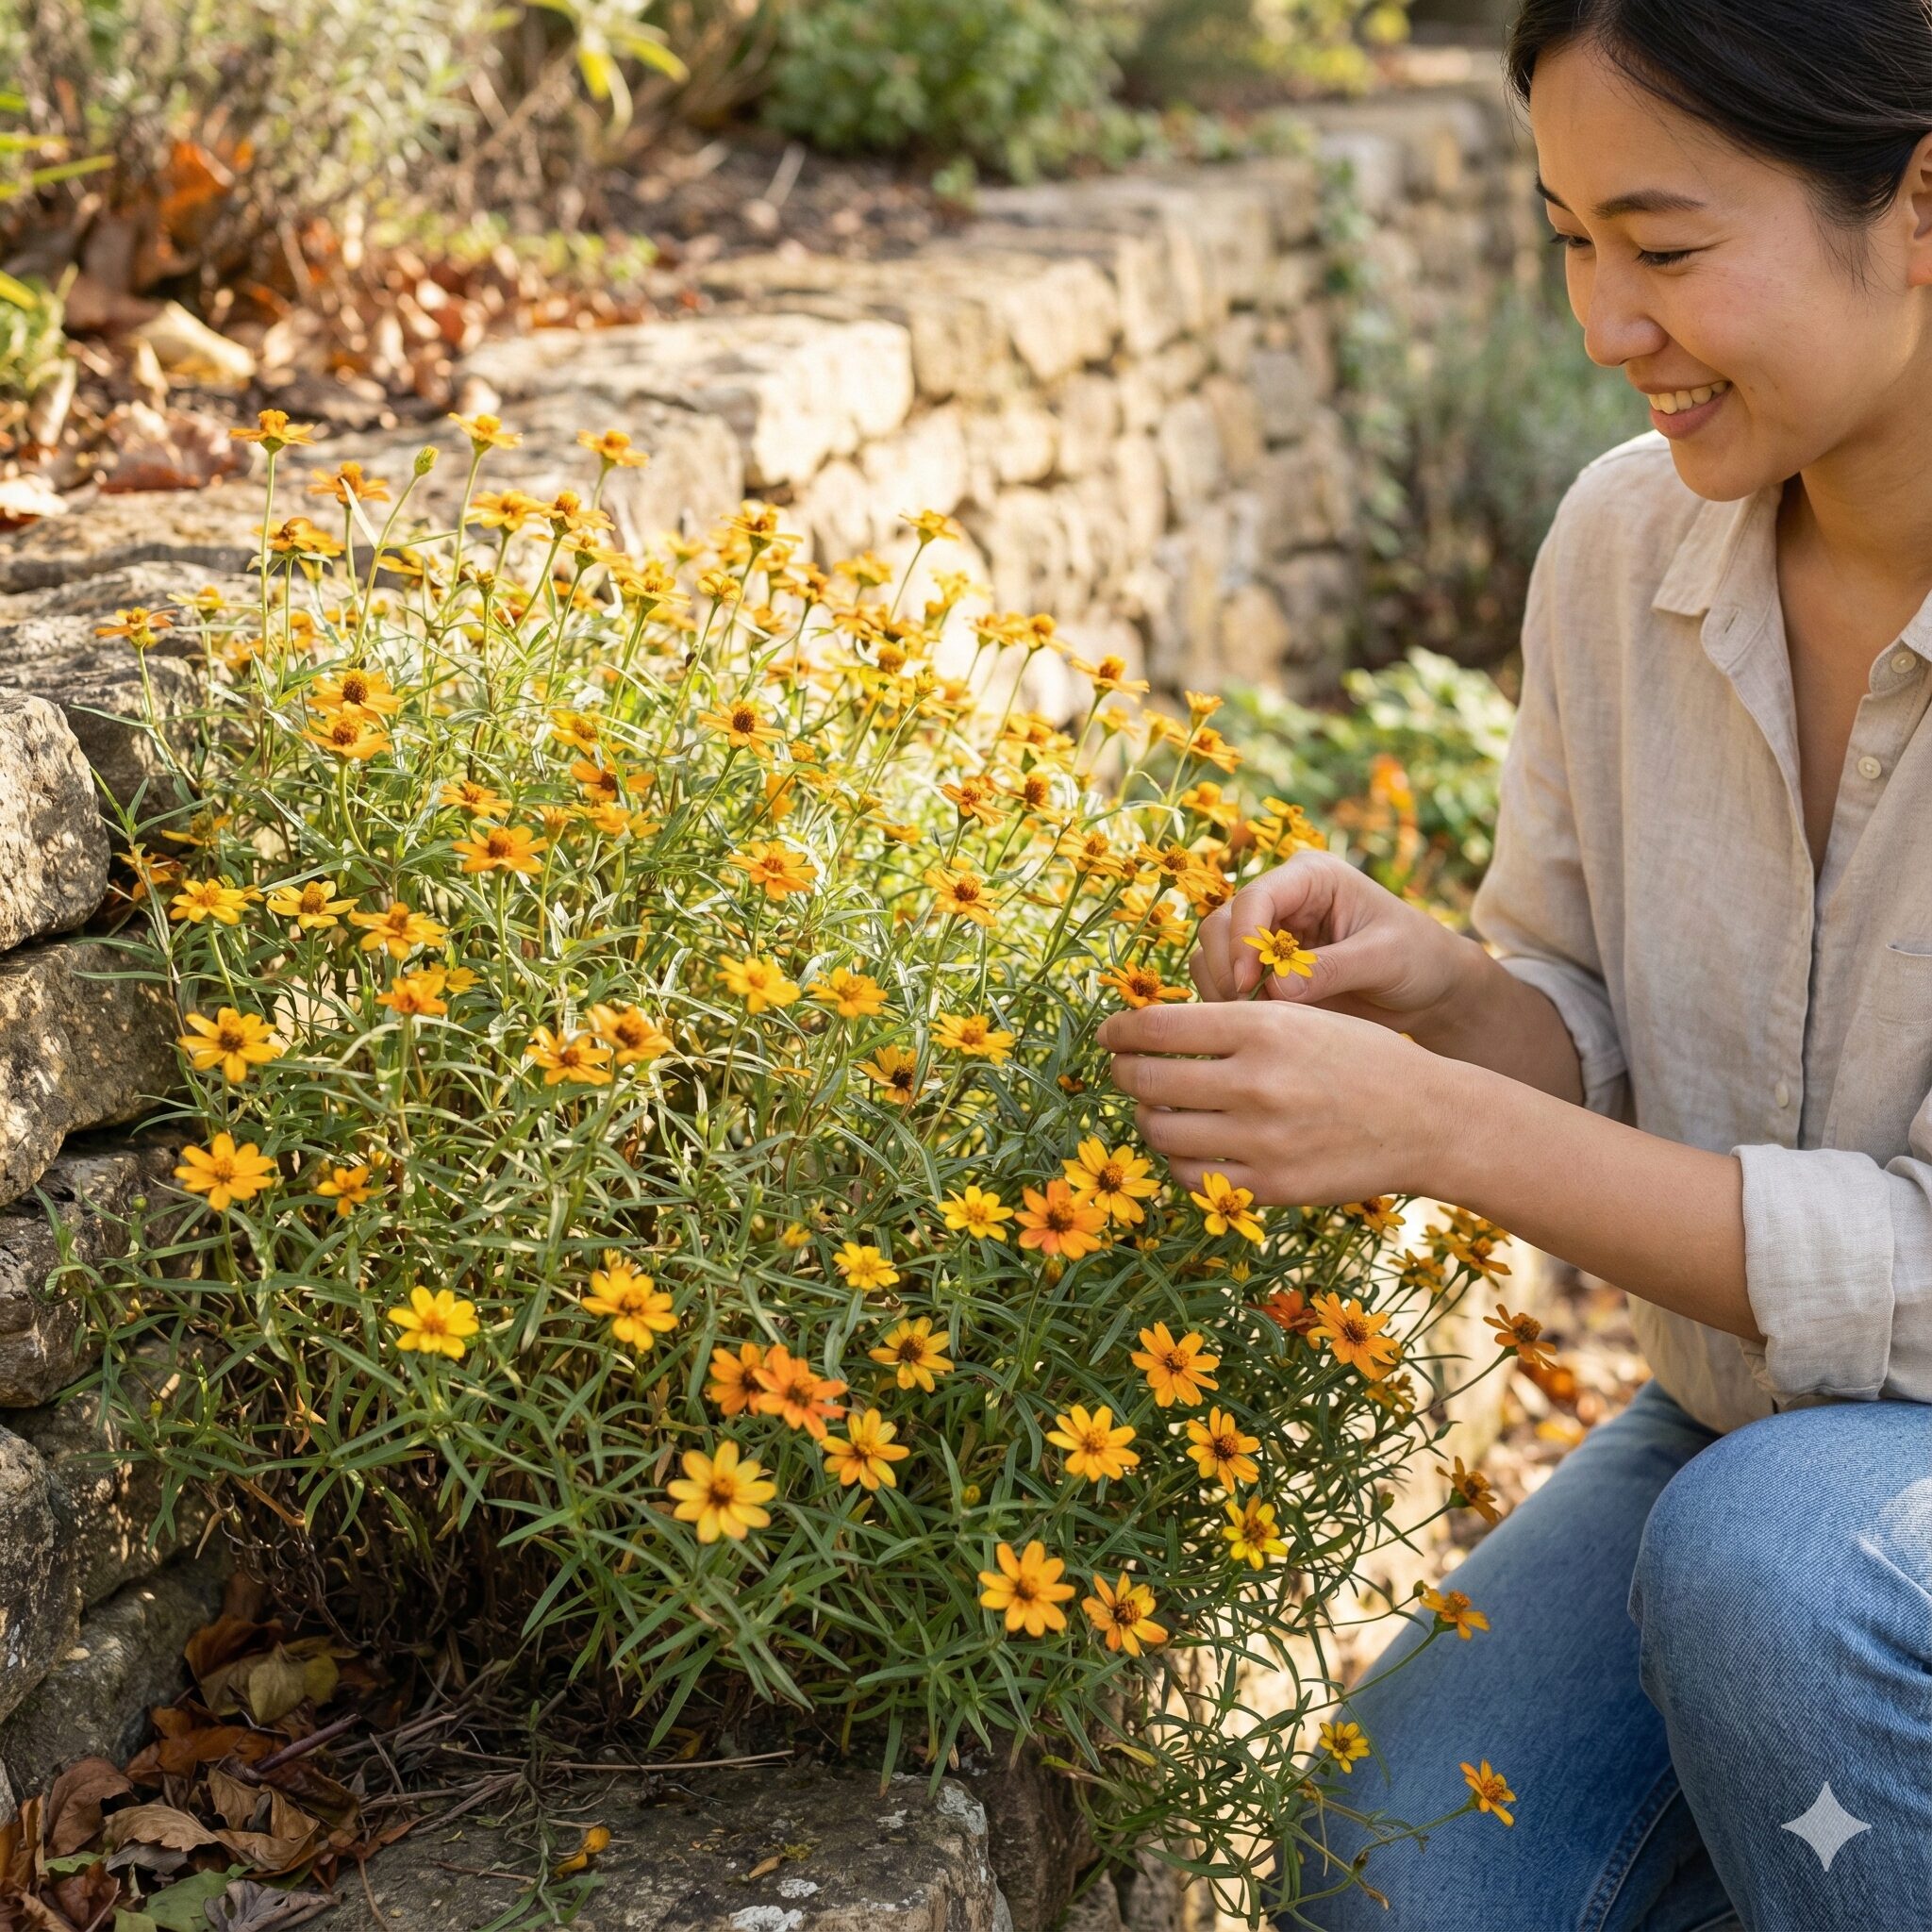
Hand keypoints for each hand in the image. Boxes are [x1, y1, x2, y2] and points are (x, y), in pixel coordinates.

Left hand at [1096, 997, 1461, 1206]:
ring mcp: (1262, 1140)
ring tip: (1155, 1108)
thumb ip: (1231, 1021)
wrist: (1427, 1120)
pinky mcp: (1271, 1186)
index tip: (1109, 1034)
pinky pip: (1192, 1177)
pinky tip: (1190, 1144)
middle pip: (1146, 1081)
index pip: (1156, 1026)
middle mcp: (1257, 1082)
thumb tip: (1150, 1028)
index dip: (1118, 1031)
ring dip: (1147, 1118)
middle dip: (1123, 1074)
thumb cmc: (1359, 1057)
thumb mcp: (1300, 1017)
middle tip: (1124, 1071)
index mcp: (1263, 1027)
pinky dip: (1179, 1160)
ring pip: (1160, 1132)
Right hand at [1191, 851, 1476, 1045]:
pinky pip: (1224, 982)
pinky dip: (1230, 1005)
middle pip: (1221, 924)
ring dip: (1224, 989)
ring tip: (1259, 1022)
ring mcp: (1267, 935)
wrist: (1429, 988)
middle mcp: (1281, 900)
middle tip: (1251, 1011)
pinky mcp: (1263, 969)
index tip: (1251, 984)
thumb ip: (1332, 969)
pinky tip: (1260, 1026)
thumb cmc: (1418, 957)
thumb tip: (1276, 987)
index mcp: (1310, 877)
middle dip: (1228, 968)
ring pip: (1213, 954)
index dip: (1243, 939)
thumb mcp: (1384, 958)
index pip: (1255, 898)